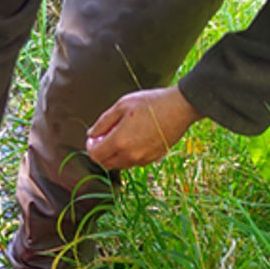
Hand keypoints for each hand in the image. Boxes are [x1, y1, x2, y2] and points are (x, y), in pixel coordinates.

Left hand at [85, 86, 202, 170]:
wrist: (179, 108)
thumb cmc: (151, 103)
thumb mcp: (122, 105)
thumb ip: (103, 122)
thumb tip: (91, 134)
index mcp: (119, 141)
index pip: (95, 155)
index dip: (90, 147)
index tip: (94, 138)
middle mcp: (130, 154)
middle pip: (106, 164)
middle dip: (101, 153)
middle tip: (104, 138)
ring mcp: (143, 158)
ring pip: (120, 165)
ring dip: (114, 155)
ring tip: (120, 137)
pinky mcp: (154, 158)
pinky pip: (135, 162)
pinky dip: (129, 155)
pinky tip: (133, 140)